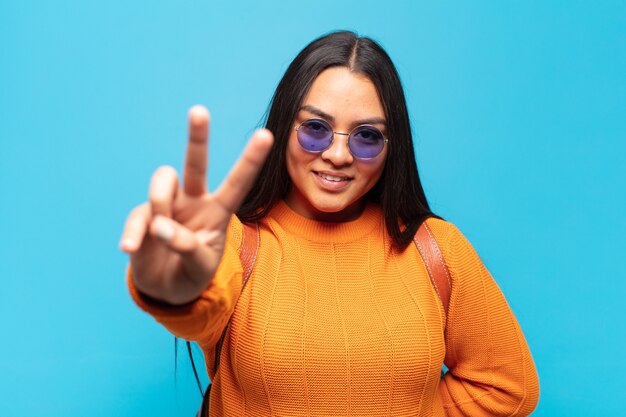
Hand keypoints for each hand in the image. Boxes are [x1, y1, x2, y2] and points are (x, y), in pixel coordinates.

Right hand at [119, 106, 273, 304]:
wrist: (166, 288)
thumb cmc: (193, 273)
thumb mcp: (200, 267)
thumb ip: (186, 247)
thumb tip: (159, 225)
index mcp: (218, 212)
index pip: (237, 183)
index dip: (250, 160)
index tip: (266, 134)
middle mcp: (194, 201)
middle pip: (195, 164)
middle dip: (197, 137)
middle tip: (199, 111)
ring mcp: (167, 206)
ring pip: (162, 180)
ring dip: (160, 203)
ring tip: (159, 233)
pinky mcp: (143, 216)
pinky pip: (137, 215)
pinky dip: (133, 233)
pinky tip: (130, 247)